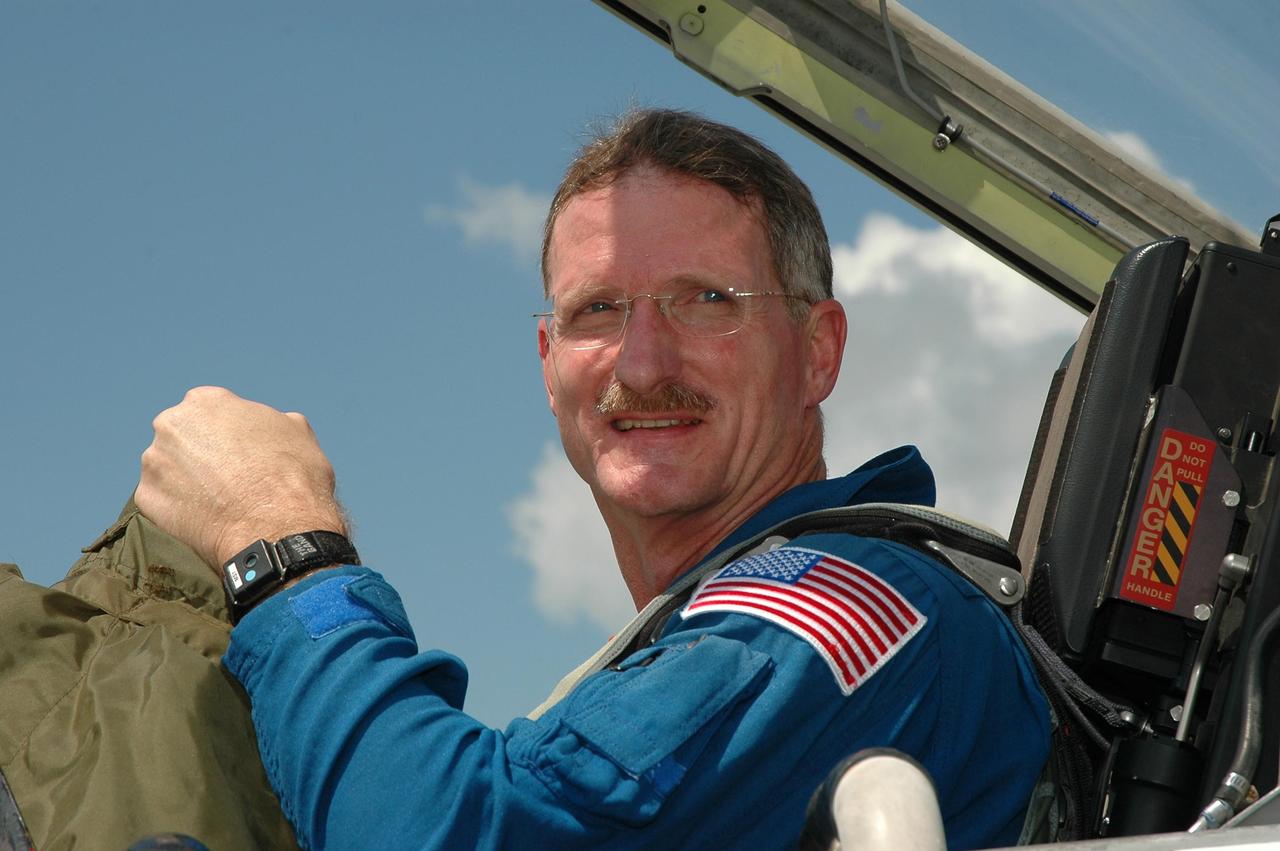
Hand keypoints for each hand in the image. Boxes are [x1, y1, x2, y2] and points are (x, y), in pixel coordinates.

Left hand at [135, 386, 347, 569]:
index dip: (227, 434)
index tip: (239, 452)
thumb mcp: (296, 431)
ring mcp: (155, 462)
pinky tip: (205, 518)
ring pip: (168, 469)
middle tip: (226, 478)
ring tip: (217, 502)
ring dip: (185, 481)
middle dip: (199, 454)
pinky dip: (178, 509)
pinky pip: (161, 500)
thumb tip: (268, 426)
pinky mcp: (146, 498)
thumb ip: (270, 421)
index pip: (209, 411)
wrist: (278, 528)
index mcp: (207, 401)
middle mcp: (172, 424)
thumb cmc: (292, 477)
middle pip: (182, 437)